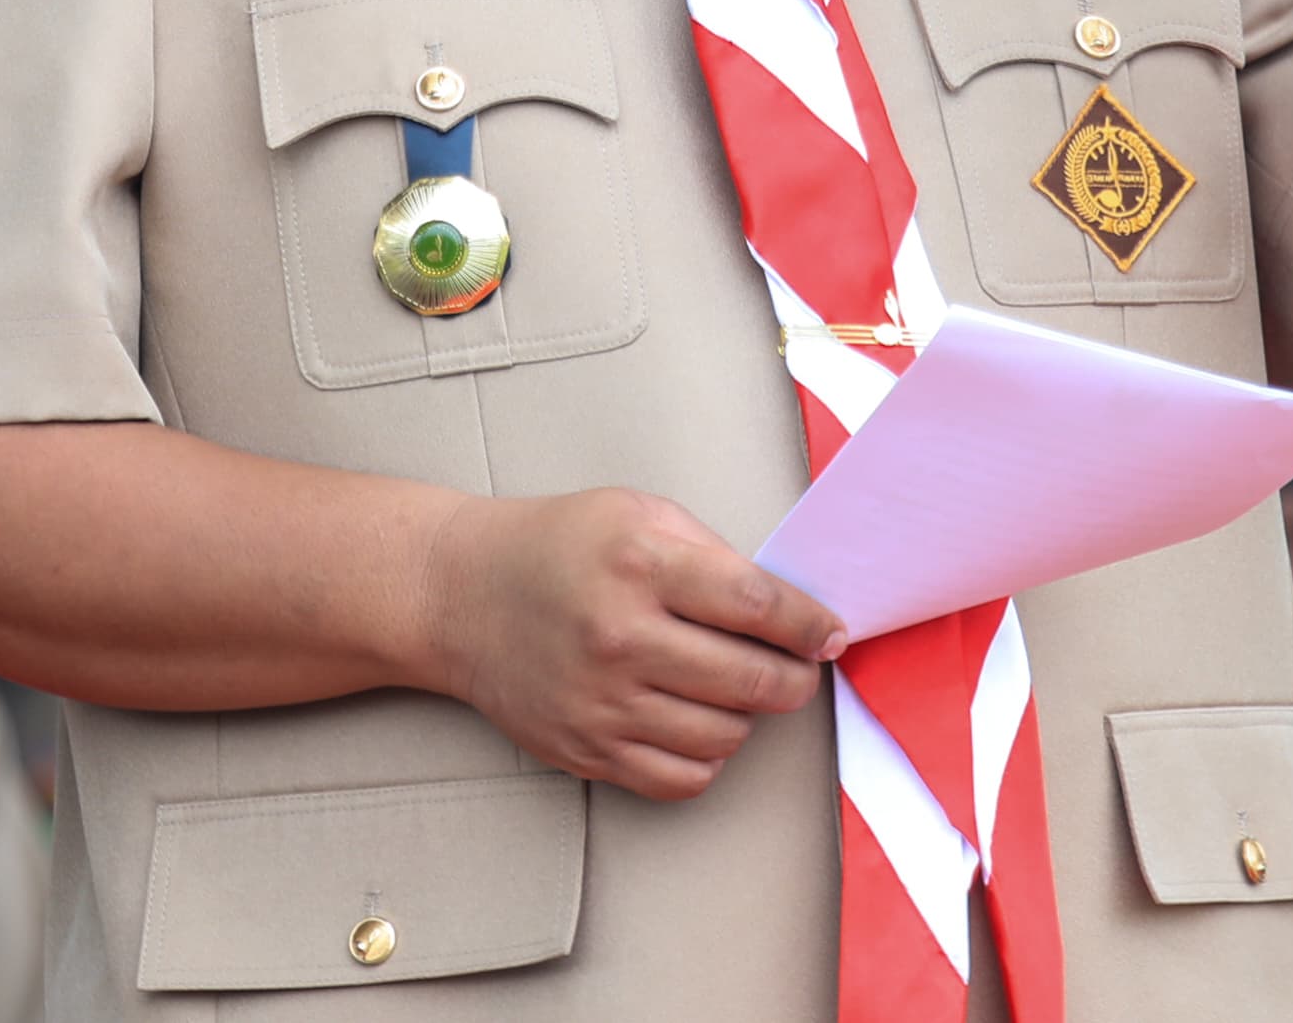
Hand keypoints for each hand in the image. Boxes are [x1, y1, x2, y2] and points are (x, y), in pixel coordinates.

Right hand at [422, 489, 843, 801]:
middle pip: (752, 680)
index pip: (757, 606)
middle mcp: (620, 637)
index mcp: (639, 565)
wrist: (462, 594)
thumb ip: (711, 554)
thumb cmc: (556, 546)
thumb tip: (786, 605)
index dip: (810, 624)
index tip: (831, 633)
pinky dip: (707, 758)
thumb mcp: (635, 513)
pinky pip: (681, 779)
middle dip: (795, 678)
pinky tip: (697, 722)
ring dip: (747, 716)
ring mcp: (601, 701)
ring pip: (724, 736)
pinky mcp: (586, 748)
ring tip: (736, 689)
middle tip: (799, 669)